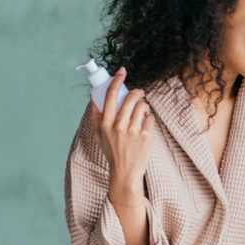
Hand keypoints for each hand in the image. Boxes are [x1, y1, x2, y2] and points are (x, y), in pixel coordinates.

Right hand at [89, 67, 154, 186]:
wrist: (125, 172)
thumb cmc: (112, 153)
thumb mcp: (99, 136)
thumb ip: (96, 117)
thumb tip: (93, 100)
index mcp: (106, 123)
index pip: (110, 96)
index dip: (117, 80)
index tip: (122, 71)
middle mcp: (119, 126)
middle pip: (130, 98)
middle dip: (136, 92)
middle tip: (139, 92)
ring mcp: (133, 131)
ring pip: (142, 106)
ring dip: (144, 104)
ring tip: (143, 109)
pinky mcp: (145, 137)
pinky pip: (150, 118)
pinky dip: (149, 117)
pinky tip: (146, 122)